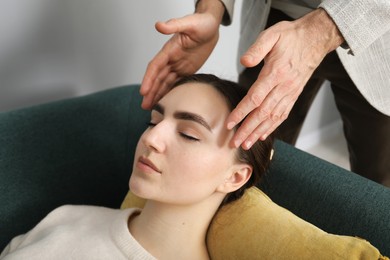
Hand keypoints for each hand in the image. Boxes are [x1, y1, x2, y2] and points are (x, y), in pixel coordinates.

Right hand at [140, 1, 223, 109]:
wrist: (211, 27)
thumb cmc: (202, 23)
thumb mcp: (190, 23)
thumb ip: (175, 25)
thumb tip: (159, 25)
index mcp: (169, 49)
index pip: (155, 66)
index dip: (148, 79)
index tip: (143, 91)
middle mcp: (170, 59)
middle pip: (157, 78)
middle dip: (150, 92)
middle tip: (145, 106)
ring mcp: (177, 65)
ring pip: (164, 82)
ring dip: (157, 95)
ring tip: (150, 108)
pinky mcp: (185, 70)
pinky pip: (175, 83)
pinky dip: (169, 93)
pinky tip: (166, 102)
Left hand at [227, 8, 343, 148]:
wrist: (315, 39)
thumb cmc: (291, 37)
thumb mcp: (272, 35)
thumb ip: (257, 49)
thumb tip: (244, 62)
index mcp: (275, 73)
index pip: (255, 98)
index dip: (241, 112)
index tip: (229, 124)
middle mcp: (283, 87)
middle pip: (262, 113)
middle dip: (247, 130)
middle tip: (234, 143)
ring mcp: (290, 93)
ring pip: (272, 118)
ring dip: (258, 132)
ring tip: (246, 144)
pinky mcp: (293, 95)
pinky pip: (283, 115)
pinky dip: (272, 127)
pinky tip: (263, 135)